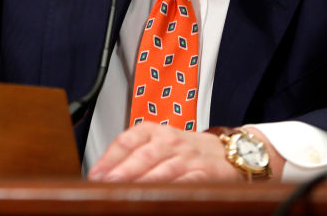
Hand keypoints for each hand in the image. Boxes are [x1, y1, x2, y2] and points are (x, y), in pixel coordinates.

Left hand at [88, 123, 274, 181]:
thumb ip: (133, 155)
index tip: (95, 174)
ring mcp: (187, 157)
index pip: (126, 140)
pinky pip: (186, 181)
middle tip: (105, 184)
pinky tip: (161, 196)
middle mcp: (169, 140)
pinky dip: (173, 188)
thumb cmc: (188, 150)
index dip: (109, 158)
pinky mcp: (204, 173)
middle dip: (122, 171)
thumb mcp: (158, 144)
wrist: (231, 152)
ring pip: (162, 168)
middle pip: (142, 155)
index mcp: (153, 131)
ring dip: (143, 181)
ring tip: (125, 192)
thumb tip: (103, 174)